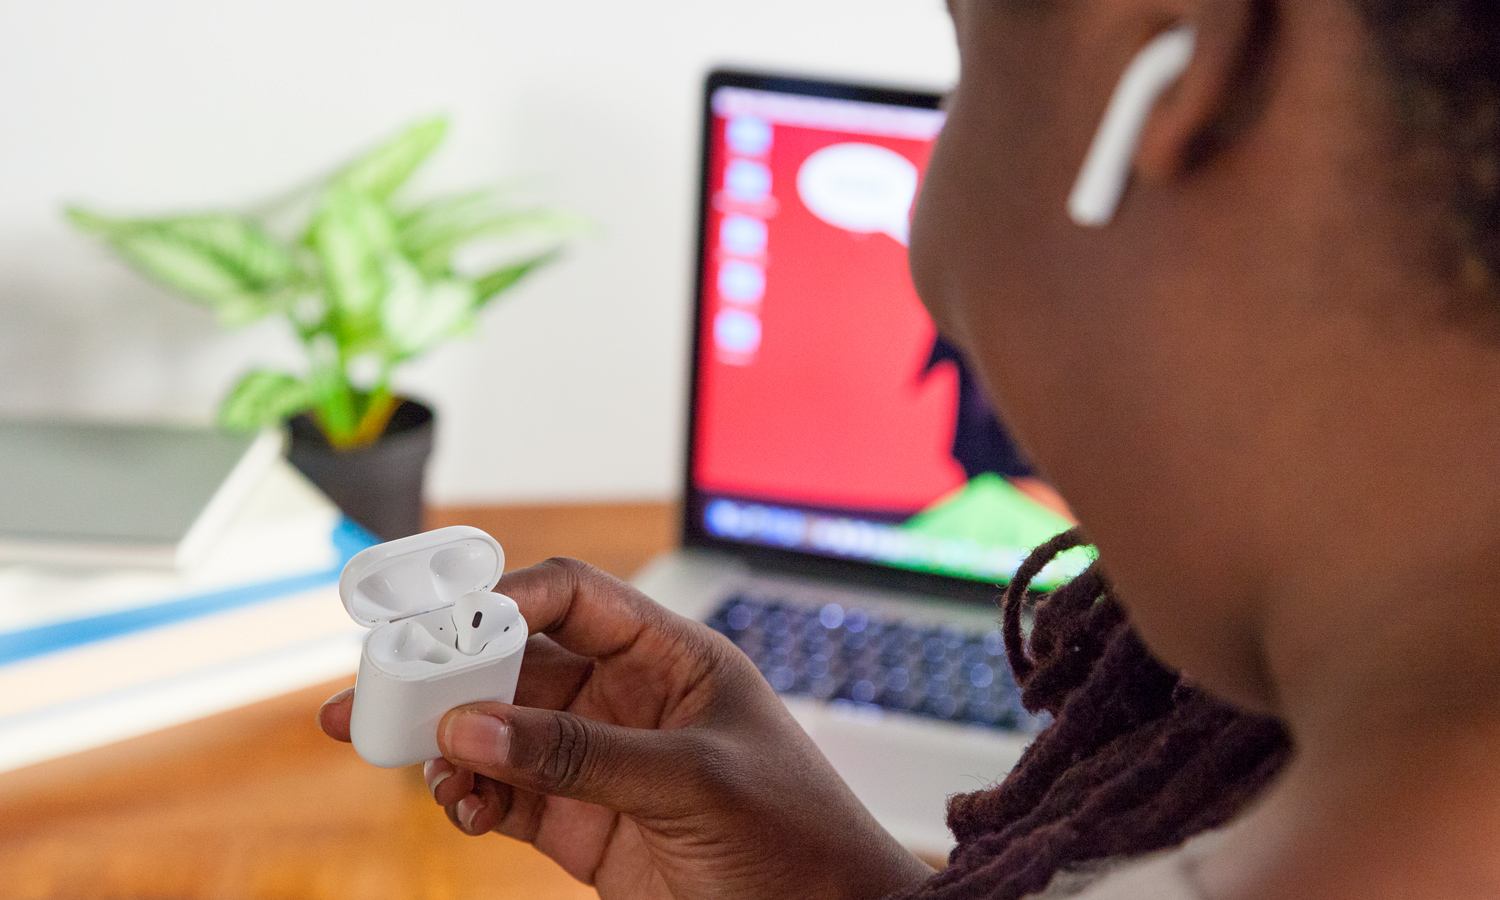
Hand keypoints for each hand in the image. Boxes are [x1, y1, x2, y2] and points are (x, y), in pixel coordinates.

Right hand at [319, 558, 932, 899]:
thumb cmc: (795, 836)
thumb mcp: (692, 783)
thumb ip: (581, 754)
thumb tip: (470, 723)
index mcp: (672, 657)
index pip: (574, 598)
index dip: (506, 598)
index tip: (440, 623)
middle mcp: (628, 700)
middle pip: (519, 664)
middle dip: (449, 675)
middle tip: (379, 688)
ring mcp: (602, 763)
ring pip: (501, 732)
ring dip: (452, 743)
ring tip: (421, 765)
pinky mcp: (585, 826)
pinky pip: (508, 796)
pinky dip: (473, 798)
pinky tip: (461, 809)